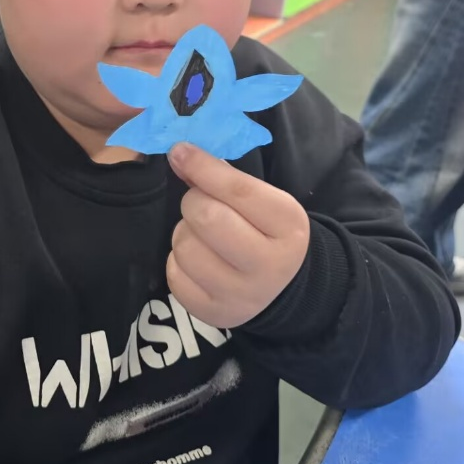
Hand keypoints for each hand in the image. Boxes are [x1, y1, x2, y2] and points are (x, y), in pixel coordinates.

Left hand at [166, 142, 309, 329]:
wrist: (280, 288)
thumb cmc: (265, 232)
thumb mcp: (262, 201)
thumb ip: (225, 178)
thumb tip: (179, 155)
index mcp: (288, 226)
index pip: (238, 190)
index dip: (203, 167)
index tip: (179, 150)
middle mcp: (270, 266)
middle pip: (207, 217)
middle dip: (194, 202)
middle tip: (200, 203)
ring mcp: (241, 295)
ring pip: (185, 246)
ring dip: (185, 233)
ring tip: (203, 237)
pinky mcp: (213, 313)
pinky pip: (174, 275)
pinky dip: (179, 262)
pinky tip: (199, 261)